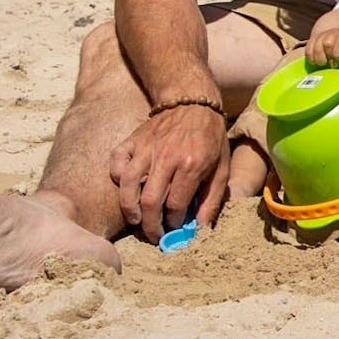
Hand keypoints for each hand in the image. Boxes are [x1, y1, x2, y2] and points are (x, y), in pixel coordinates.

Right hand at [110, 103, 229, 238]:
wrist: (193, 103)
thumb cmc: (210, 138)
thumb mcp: (221, 168)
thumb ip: (212, 199)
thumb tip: (200, 228)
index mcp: (191, 164)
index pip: (175, 204)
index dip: (173, 222)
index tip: (174, 229)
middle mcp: (166, 157)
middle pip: (149, 200)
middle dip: (149, 224)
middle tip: (153, 235)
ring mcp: (146, 148)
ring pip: (128, 185)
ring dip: (129, 208)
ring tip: (136, 220)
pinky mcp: (133, 140)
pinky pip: (116, 162)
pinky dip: (116, 177)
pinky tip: (125, 190)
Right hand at [307, 26, 338, 64]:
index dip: (338, 55)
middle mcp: (332, 34)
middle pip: (327, 44)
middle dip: (328, 56)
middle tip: (331, 62)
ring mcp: (321, 36)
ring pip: (315, 47)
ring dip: (319, 59)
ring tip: (324, 62)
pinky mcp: (312, 40)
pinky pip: (307, 50)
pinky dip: (311, 58)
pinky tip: (317, 61)